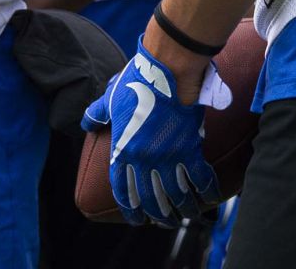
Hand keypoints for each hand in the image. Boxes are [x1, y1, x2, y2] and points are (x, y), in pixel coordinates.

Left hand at [82, 39, 222, 226]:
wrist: (165, 71)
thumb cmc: (136, 82)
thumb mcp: (110, 99)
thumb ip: (96, 114)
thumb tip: (85, 123)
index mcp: (123, 151)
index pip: (123, 190)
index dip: (130, 208)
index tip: (136, 219)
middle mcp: (144, 160)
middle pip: (151, 198)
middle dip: (158, 215)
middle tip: (165, 223)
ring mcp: (167, 157)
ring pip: (176, 193)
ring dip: (182, 209)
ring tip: (186, 215)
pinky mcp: (190, 148)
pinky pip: (199, 177)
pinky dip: (206, 190)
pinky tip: (210, 199)